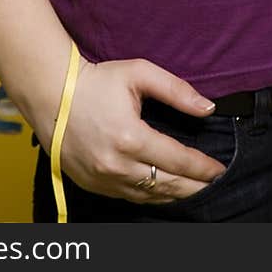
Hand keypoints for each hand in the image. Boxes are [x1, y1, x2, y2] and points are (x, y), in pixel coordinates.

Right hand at [52, 57, 227, 204]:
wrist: (52, 94)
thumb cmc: (97, 80)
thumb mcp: (139, 74)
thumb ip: (176, 90)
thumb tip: (207, 108)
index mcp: (130, 137)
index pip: (178, 160)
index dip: (202, 167)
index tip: (220, 169)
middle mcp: (117, 165)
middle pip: (167, 184)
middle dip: (195, 186)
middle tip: (215, 184)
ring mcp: (103, 179)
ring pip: (149, 196)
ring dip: (175, 195)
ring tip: (195, 190)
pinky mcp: (93, 185)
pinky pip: (130, 197)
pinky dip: (151, 196)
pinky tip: (165, 191)